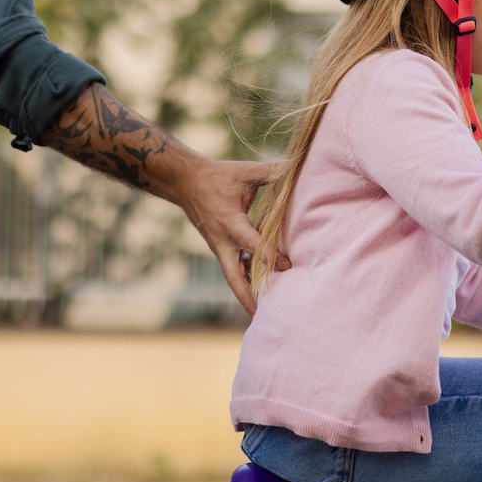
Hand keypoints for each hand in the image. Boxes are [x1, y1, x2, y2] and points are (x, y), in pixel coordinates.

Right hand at [177, 157, 281, 315]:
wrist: (185, 182)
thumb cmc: (217, 176)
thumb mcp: (244, 172)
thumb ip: (271, 172)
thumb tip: (296, 166)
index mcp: (230, 222)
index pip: (252, 244)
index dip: (269, 255)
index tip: (287, 266)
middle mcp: (222, 241)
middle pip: (234, 277)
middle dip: (248, 296)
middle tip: (263, 315)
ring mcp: (219, 247)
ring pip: (232, 276)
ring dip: (246, 293)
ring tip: (263, 312)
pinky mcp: (219, 247)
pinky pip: (232, 267)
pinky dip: (245, 279)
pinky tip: (259, 289)